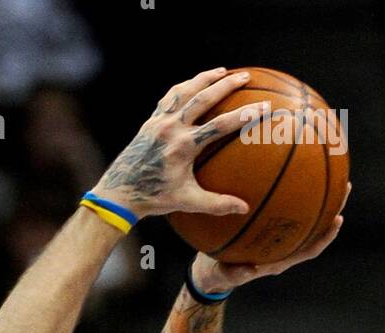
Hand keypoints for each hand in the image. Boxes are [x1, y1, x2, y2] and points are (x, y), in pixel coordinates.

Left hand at [93, 68, 266, 220]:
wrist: (119, 193)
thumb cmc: (154, 199)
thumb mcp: (187, 202)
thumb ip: (216, 204)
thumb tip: (244, 208)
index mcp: (183, 146)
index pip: (220, 125)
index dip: (244, 116)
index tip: (264, 107)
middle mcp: (171, 128)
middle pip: (204, 97)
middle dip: (226, 85)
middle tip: (246, 76)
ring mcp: (159, 121)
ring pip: (185, 91)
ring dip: (205, 78)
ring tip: (222, 71)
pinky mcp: (150, 121)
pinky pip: (169, 97)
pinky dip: (184, 87)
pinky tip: (194, 84)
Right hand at [190, 182, 351, 294]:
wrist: (210, 272)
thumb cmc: (218, 274)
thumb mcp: (223, 275)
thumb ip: (235, 274)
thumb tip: (249, 270)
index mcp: (278, 260)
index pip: (309, 249)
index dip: (325, 237)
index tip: (339, 219)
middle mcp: (283, 246)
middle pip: (315, 226)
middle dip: (332, 206)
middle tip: (345, 185)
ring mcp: (276, 235)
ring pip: (304, 213)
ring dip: (319, 193)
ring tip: (330, 167)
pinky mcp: (266, 225)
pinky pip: (282, 204)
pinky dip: (289, 186)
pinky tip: (289, 165)